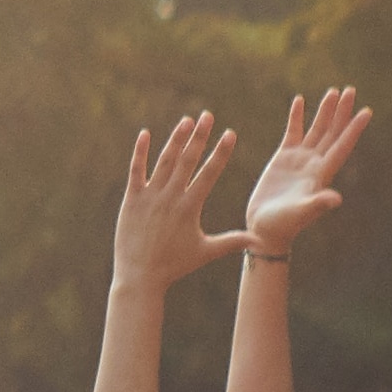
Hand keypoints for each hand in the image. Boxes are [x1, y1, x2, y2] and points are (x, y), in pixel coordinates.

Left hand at [110, 111, 249, 298]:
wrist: (140, 276)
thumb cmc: (175, 265)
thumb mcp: (206, 252)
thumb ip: (232, 241)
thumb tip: (260, 240)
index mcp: (190, 206)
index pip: (209, 173)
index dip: (220, 152)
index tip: (230, 133)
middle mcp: (170, 197)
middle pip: (187, 160)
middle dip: (199, 136)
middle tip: (208, 115)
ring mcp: (149, 197)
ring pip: (164, 161)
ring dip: (175, 139)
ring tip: (186, 121)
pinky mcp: (131, 200)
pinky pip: (136, 171)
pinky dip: (140, 152)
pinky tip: (145, 134)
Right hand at [242, 85, 370, 261]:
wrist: (265, 229)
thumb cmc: (283, 225)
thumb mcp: (300, 213)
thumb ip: (317, 204)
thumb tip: (336, 199)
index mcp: (322, 173)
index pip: (341, 146)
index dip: (354, 129)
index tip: (366, 111)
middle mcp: (314, 163)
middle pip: (333, 132)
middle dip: (342, 111)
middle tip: (351, 90)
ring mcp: (299, 159)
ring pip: (317, 129)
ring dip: (325, 111)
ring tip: (333, 91)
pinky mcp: (282, 158)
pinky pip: (293, 132)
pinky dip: (296, 117)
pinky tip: (300, 101)